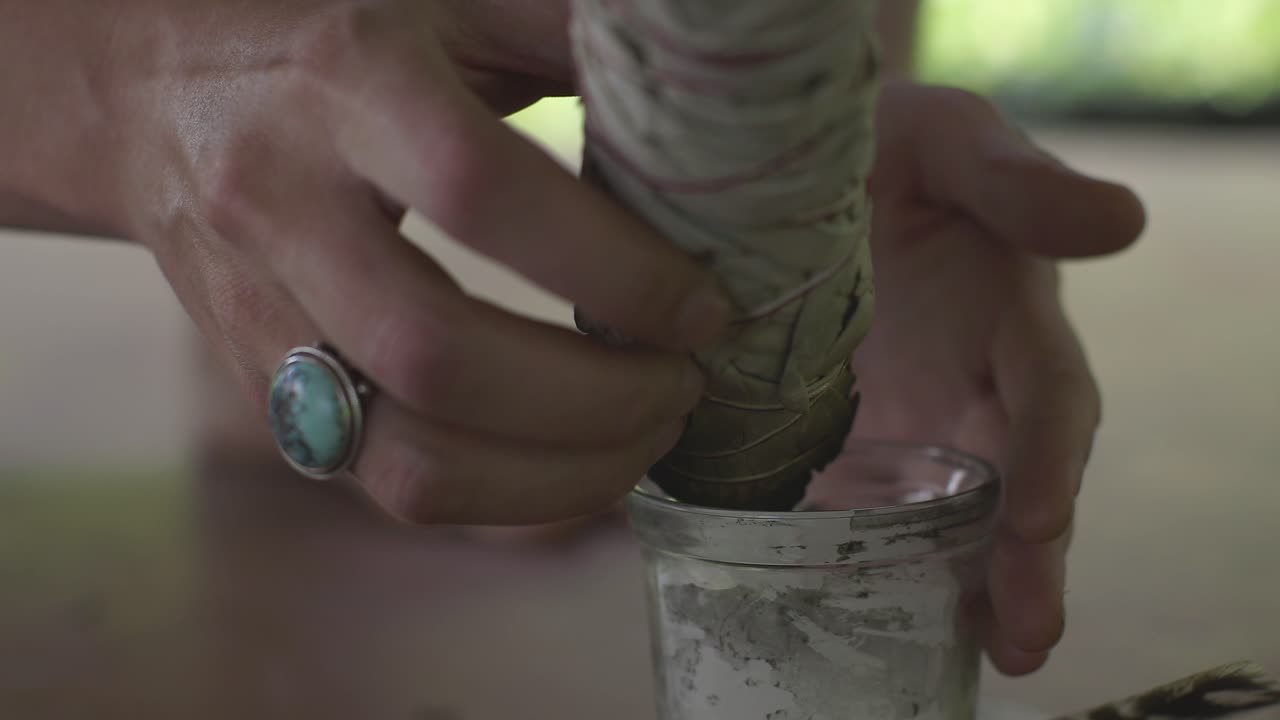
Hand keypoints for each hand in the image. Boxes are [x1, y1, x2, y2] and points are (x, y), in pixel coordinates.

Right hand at [110, 0, 730, 523]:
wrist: (154, 88)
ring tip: (646, 438)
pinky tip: (571, 460)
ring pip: (406, 454)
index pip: (481, 196)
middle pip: (439, 358)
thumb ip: (569, 37)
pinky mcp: (261, 385)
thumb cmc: (332, 35)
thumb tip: (713, 108)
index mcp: (344, 82)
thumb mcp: (451, 2)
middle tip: (684, 387)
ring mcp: (256, 311)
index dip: (613, 270)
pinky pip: (386, 482)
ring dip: (558, 478)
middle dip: (597, 403)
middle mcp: (280, 204)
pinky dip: (502, 497)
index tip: (703, 308)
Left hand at [850, 82, 1145, 673]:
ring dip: (967, 584)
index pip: (1047, 396)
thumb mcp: (943, 140)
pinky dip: (863, 560)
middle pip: (1019, 479)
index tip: (1036, 520)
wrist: (792, 170)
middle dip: (1029, 557)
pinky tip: (848, 607)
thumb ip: (1014, 181)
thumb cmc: (884, 146)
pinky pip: (864, 509)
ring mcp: (910, 419)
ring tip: (978, 650)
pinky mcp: (848, 438)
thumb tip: (1123, 220)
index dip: (1047, 458)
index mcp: (1006, 314)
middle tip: (1023, 634)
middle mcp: (970, 382)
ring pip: (954, 513)